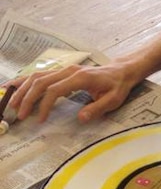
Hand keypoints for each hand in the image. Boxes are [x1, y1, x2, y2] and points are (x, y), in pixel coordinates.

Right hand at [9, 61, 139, 122]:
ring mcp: (65, 69)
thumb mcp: (114, 99)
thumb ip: (97, 108)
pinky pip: (40, 74)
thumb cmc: (118, 86)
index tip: (39, 120)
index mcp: (81, 77)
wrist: (122, 71)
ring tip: (11, 103)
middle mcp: (69, 70)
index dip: (44, 105)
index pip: (55, 90)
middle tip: (19, 115)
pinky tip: (13, 87)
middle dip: (27, 98)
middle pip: (41, 82)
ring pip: (37, 76)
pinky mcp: (62, 71)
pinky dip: (25, 81)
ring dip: (22, 89)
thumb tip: (80, 118)